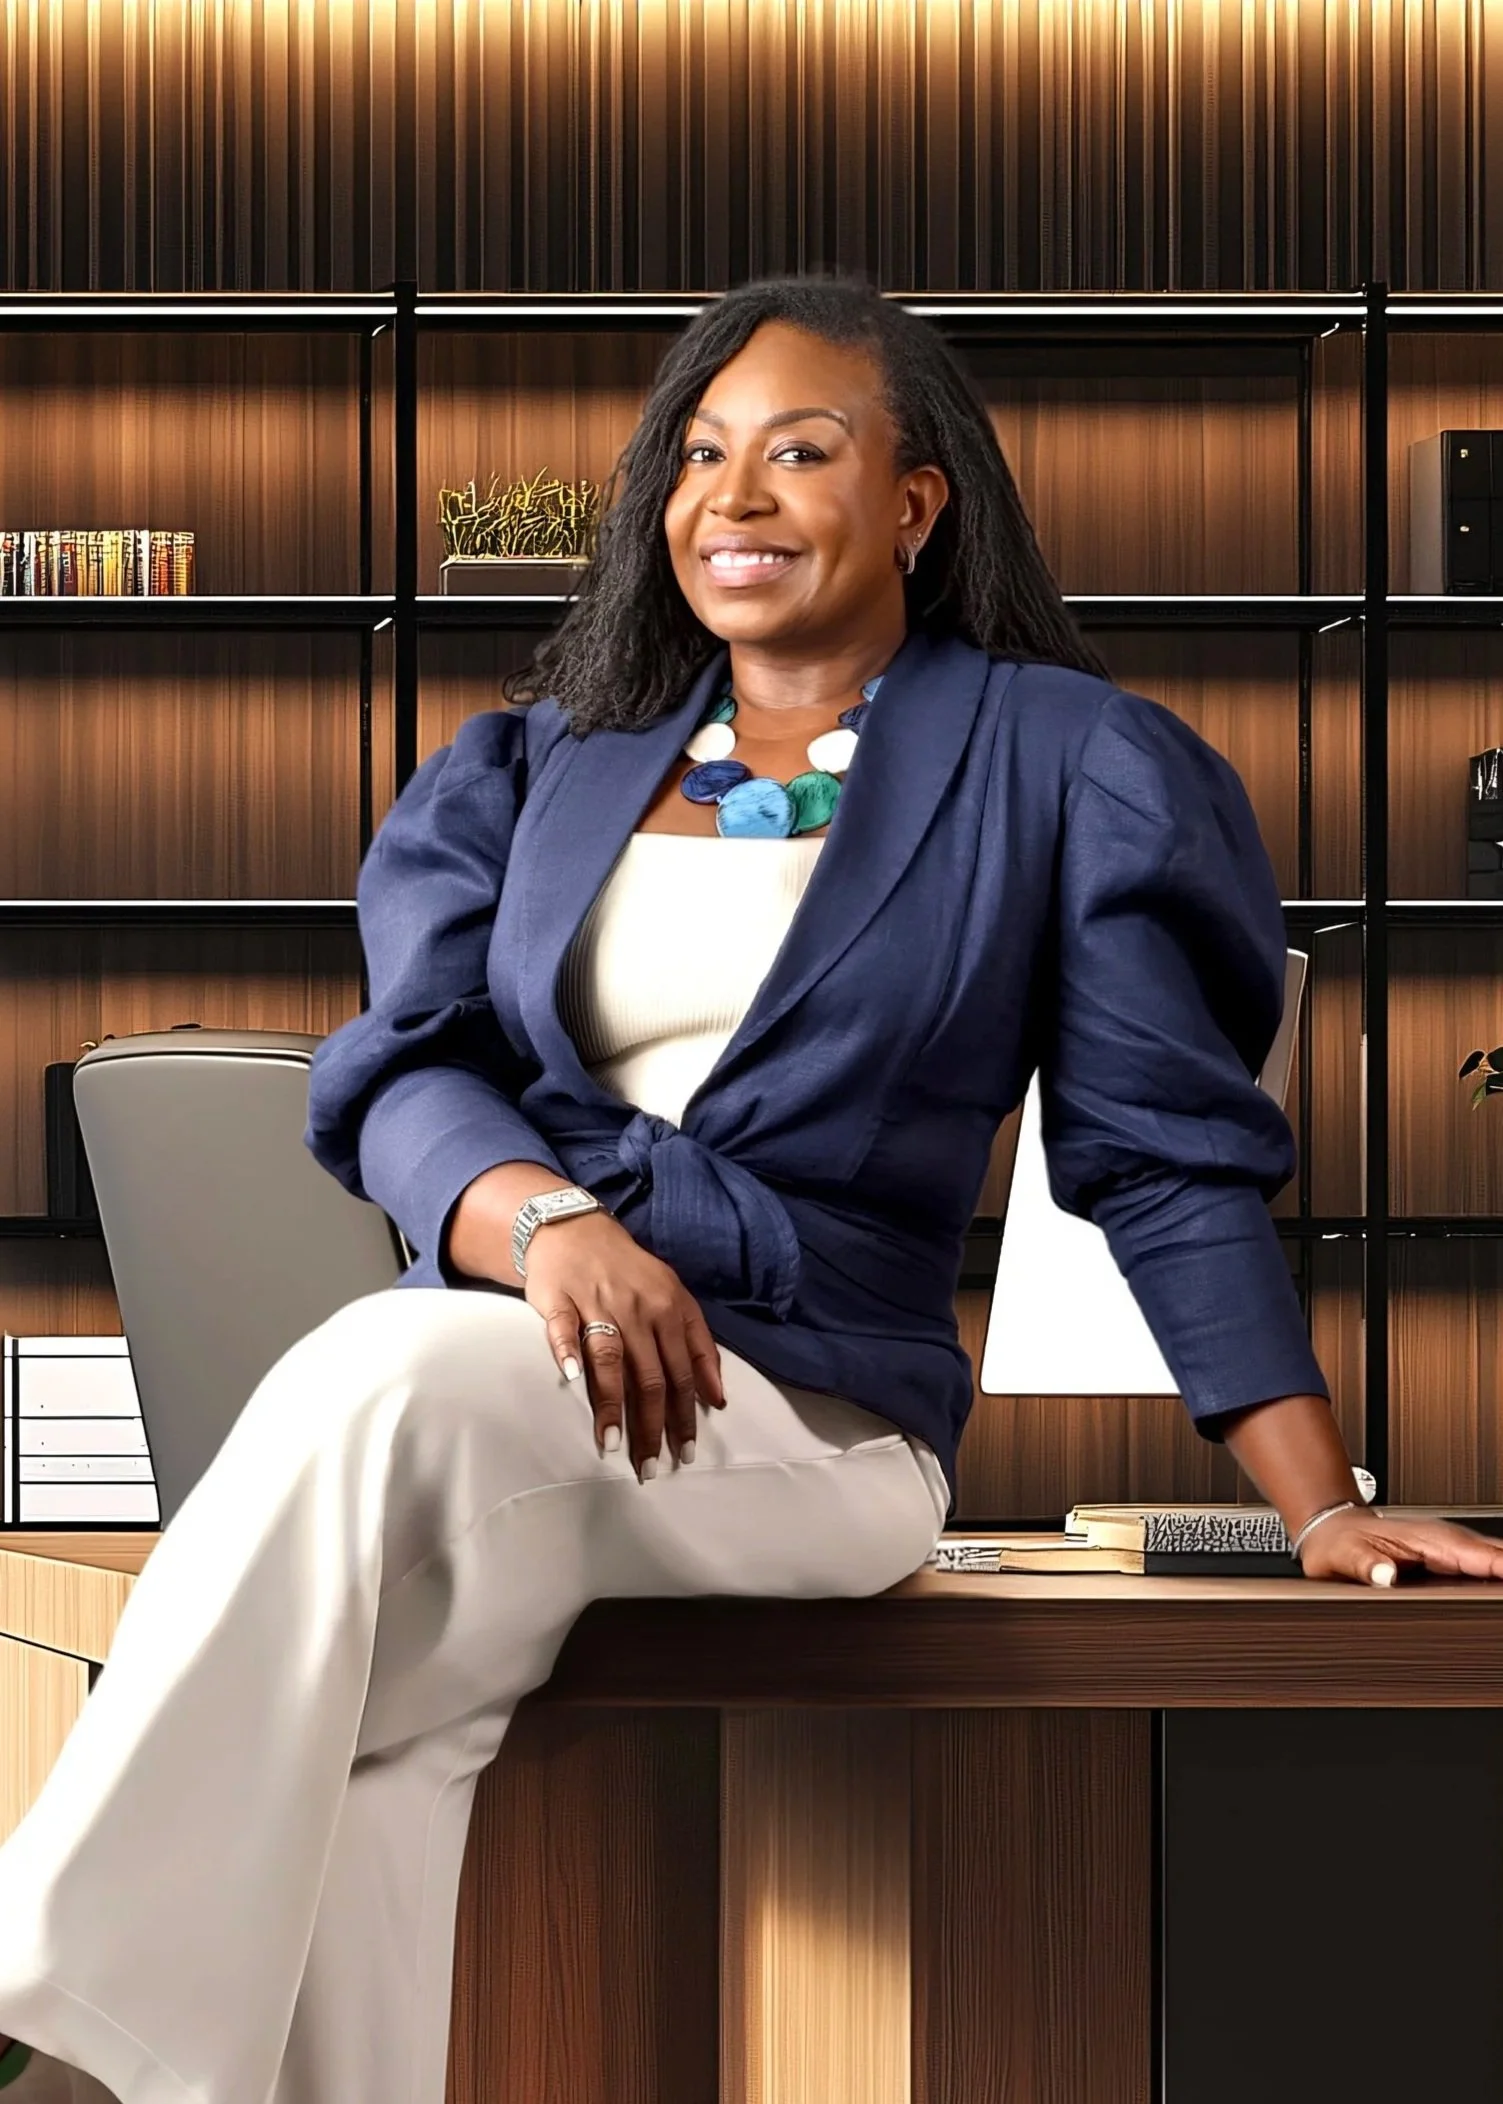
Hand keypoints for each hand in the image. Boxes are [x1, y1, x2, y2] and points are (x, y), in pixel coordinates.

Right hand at [521, 1210, 726, 1481]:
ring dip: (613, 1406)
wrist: (574, 1228)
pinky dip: (567, 1351)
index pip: (684, 1372)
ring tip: (614, 1446)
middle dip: (654, 1426)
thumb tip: (718, 1398)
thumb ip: (699, 1345)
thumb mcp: (674, 1297)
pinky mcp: (559, 1299)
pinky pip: (564, 1328)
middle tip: (651, 1466)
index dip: (686, 1415)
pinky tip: (570, 1378)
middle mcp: (638, 1308)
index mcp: (671, 1308)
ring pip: (611, 1360)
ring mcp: (598, 1303)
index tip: (686, 1452)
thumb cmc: (629, 1272)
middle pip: (650, 1376)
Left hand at [1297, 1508, 1502, 1586]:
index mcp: (1430, 1539)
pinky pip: (1484, 1570)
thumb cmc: (1341, 1541)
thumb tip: (1385, 1574)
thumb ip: (1365, 1564)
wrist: (1333, 1531)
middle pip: (1498, 1558)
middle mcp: (1447, 1543)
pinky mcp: (1449, 1563)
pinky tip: (1496, 1597)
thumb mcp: (1347, 1554)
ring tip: (1501, 1606)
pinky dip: (1496, 1579)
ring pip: (1494, 1563)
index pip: (1482, 1556)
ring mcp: (1451, 1552)